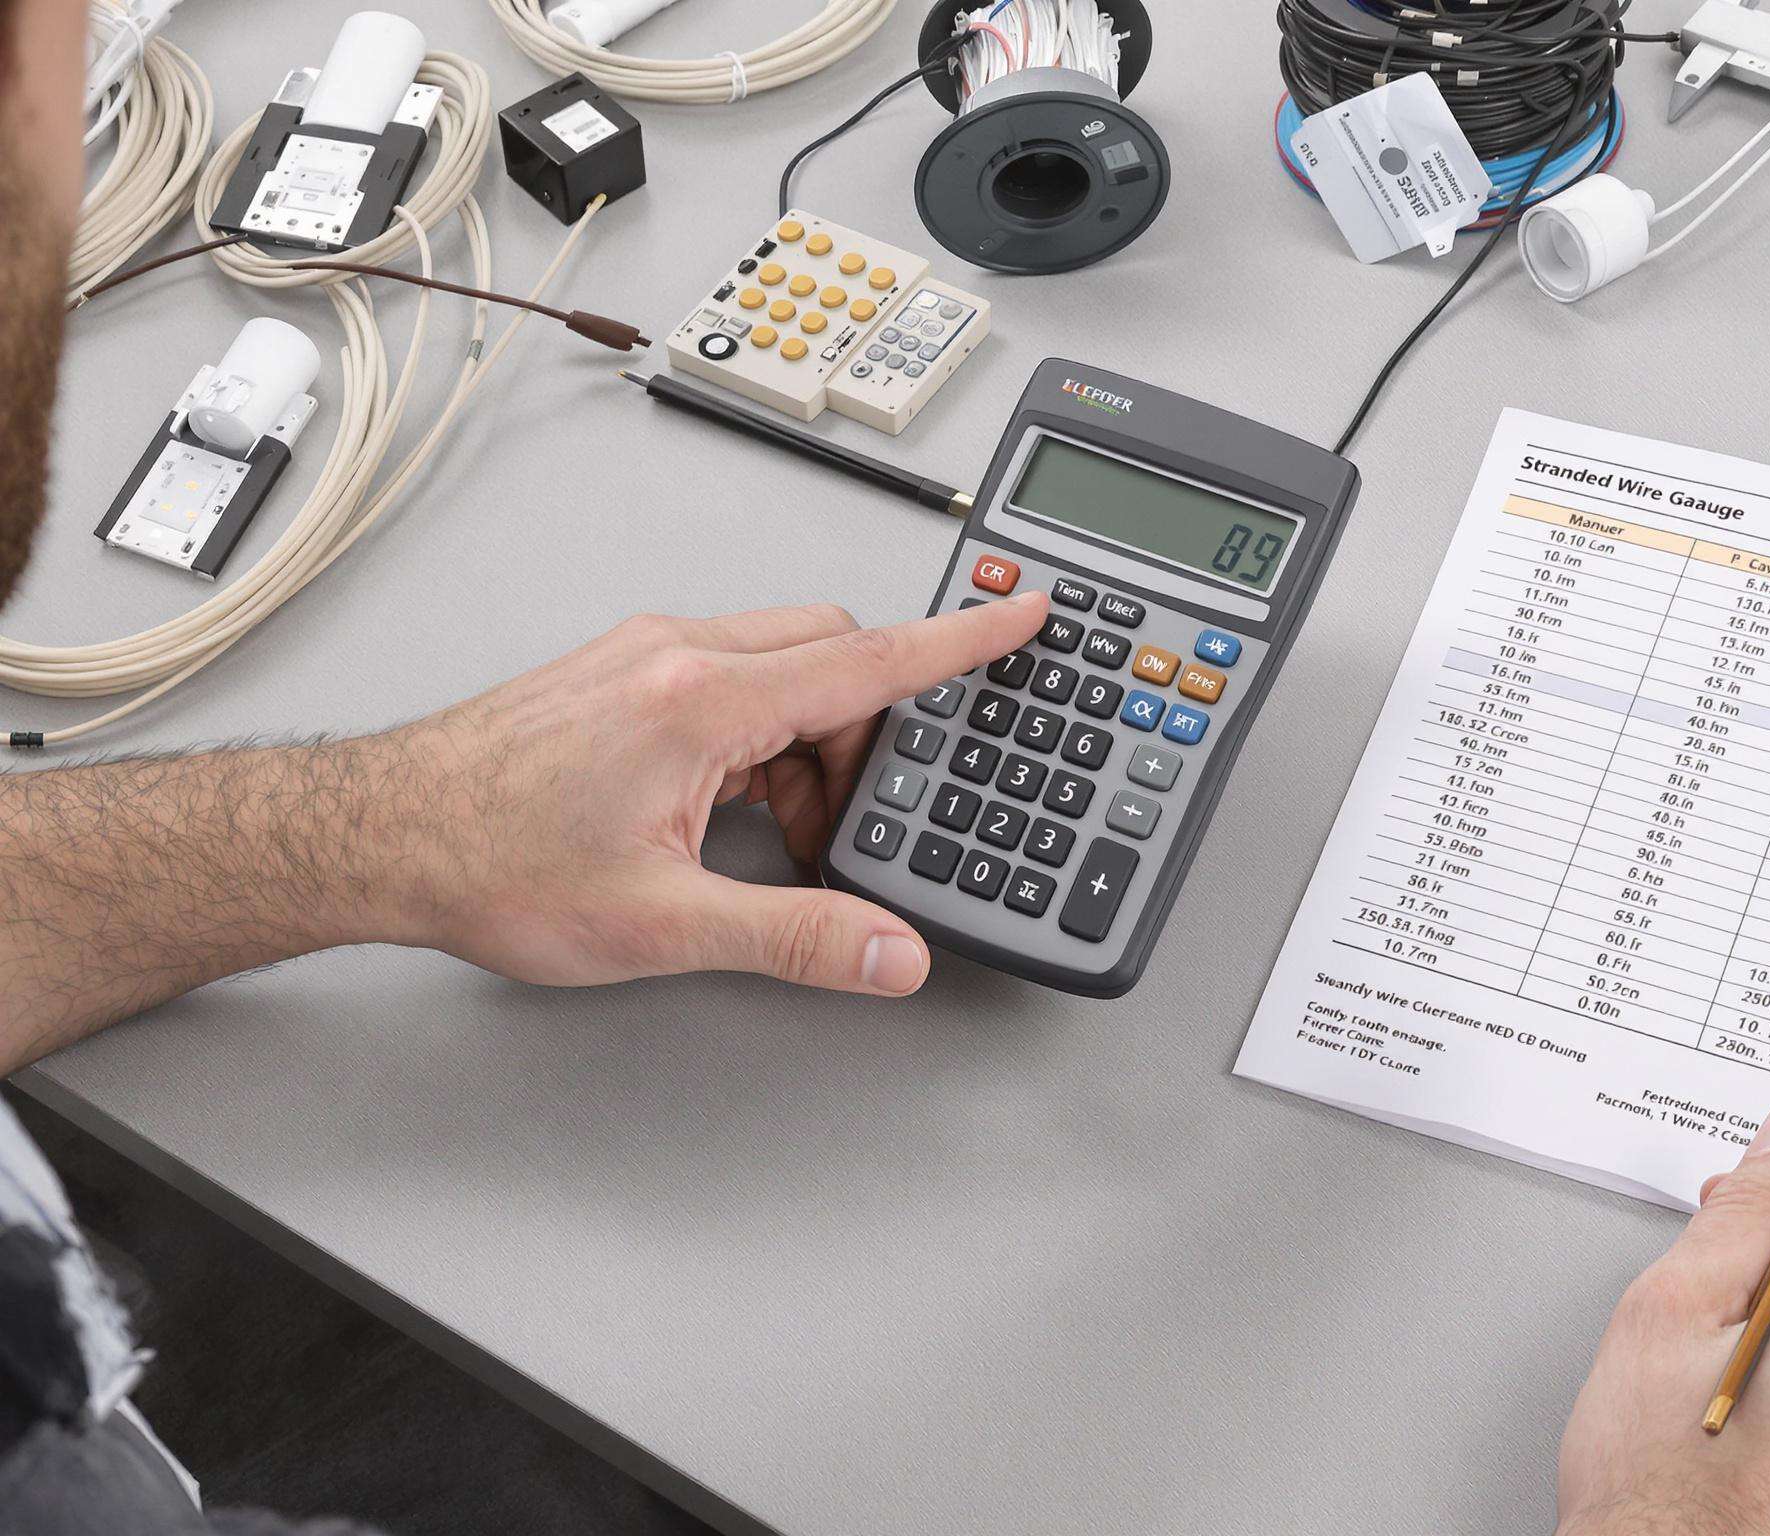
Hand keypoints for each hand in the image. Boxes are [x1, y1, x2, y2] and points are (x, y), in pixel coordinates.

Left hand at [385, 594, 1047, 996]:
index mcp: (702, 701)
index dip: (960, 641)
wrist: (374, 836)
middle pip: (832, 657)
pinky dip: (761, 739)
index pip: (868, 656)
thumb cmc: (489, 865)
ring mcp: (644, 658)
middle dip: (872, 731)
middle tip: (862, 819)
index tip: (1022, 613)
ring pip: (781, 670)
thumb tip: (890, 952)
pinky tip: (730, 813)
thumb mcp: (664, 924)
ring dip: (810, 744)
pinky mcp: (620, 675)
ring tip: (780, 839)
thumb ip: (796, 936)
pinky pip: (730, 682)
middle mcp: (677, 657)